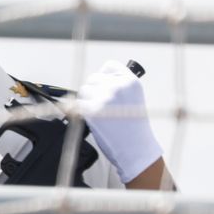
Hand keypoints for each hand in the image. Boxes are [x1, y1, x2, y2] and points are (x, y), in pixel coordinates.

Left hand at [76, 60, 162, 183]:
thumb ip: (118, 85)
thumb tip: (96, 79)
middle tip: (103, 105)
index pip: (110, 65)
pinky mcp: (92, 110)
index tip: (105, 86)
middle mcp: (118, 86)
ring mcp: (104, 97)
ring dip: (87, 100)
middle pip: (93, 78)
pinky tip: (94, 119)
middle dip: (94, 90)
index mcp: (131, 81)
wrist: (135, 147)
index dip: (105, 75)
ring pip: (84, 90)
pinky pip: (78, 104)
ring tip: (101, 113)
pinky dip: (82, 111)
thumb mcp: (133, 98)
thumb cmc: (132, 125)